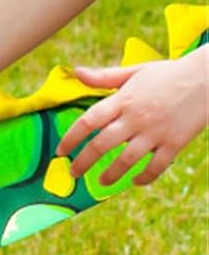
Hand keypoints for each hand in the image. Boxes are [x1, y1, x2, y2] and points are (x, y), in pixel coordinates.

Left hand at [56, 52, 208, 185]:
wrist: (208, 77)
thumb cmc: (168, 74)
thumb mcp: (135, 71)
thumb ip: (105, 77)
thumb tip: (77, 72)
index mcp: (123, 99)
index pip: (89, 121)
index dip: (71, 138)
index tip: (60, 152)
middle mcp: (136, 117)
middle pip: (102, 144)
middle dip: (83, 162)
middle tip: (73, 173)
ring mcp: (156, 131)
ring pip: (127, 159)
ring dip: (111, 174)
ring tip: (100, 183)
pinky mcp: (175, 142)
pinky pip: (157, 166)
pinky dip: (145, 177)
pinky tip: (135, 182)